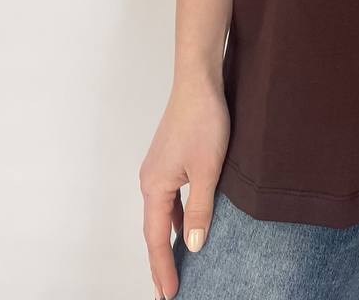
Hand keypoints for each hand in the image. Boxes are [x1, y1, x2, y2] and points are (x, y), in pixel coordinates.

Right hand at [139, 76, 230, 298]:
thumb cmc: (204, 121)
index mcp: (154, 186)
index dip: (163, 267)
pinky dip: (174, 216)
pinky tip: (186, 222)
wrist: (199, 81)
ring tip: (178, 263)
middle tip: (168, 289)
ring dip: (167, 238)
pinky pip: (169, 196)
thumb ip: (200, 209)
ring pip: (161, 213)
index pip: (156, 238)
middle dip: (161, 260)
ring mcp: (158, 167)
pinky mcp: (169, 157)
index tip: (168, 295)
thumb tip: (192, 245)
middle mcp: (150, 179)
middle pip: (153, 229)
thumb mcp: (208, 170)